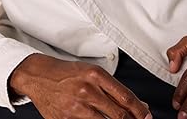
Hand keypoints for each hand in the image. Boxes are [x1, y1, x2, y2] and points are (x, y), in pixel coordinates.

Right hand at [9, 53, 151, 118]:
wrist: (38, 75)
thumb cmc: (67, 73)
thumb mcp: (92, 73)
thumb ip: (114, 89)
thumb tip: (139, 105)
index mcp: (96, 75)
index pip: (126, 97)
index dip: (141, 111)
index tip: (148, 117)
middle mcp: (87, 90)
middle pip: (119, 115)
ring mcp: (76, 107)